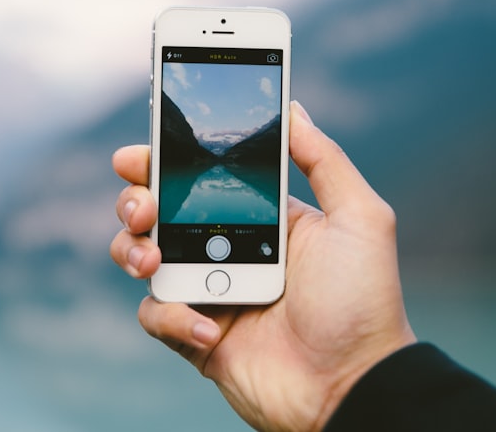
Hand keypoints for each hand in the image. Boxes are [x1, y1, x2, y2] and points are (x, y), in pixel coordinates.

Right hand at [110, 101, 416, 431]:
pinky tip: (209, 327)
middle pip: (158, 210)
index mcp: (259, 217)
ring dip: (132, 250)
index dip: (164, 160)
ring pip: (141, 257)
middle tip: (143, 206)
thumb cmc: (363, 302)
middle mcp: (227, 249)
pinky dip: (172, 317)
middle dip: (135, 200)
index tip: (139, 151)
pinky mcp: (196, 337)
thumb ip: (324, 159)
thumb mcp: (359, 218)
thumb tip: (292, 108)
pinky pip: (157, 316)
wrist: (354, 386)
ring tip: (153, 260)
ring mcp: (208, 292)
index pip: (199, 176)